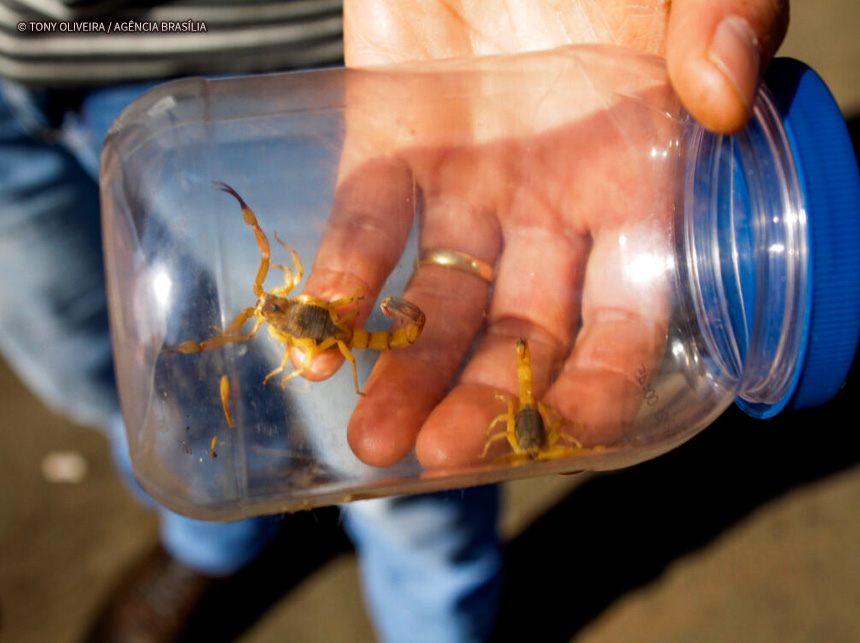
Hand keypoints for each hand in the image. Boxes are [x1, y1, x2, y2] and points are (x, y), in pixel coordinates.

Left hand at [295, 1, 788, 467]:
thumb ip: (726, 18)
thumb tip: (717, 97)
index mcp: (634, 188)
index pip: (623, 317)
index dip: (596, 380)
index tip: (558, 436)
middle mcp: (549, 207)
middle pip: (515, 329)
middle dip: (482, 398)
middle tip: (438, 456)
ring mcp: (467, 181)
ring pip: (436, 299)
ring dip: (405, 369)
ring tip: (372, 438)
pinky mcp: (390, 141)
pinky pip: (366, 221)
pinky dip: (344, 277)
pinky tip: (317, 336)